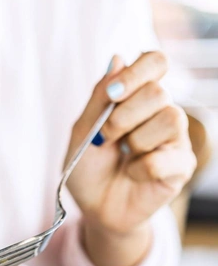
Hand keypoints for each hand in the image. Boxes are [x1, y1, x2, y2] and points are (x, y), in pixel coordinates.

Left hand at [66, 52, 195, 265]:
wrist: (94, 207)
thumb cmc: (88, 168)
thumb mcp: (83, 131)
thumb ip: (99, 98)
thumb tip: (118, 58)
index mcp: (137, 97)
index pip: (155, 62)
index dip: (137, 71)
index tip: (112, 92)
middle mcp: (161, 111)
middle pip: (159, 92)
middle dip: (123, 116)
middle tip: (106, 137)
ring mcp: (175, 138)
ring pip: (171, 118)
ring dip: (136, 140)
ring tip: (124, 155)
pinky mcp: (182, 166)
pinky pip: (166, 158)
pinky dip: (141, 168)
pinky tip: (134, 174)